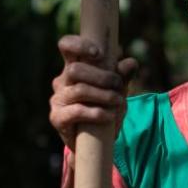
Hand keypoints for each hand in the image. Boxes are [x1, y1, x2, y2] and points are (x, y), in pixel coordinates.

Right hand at [50, 35, 134, 149]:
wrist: (94, 143)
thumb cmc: (104, 108)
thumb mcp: (116, 91)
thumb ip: (122, 76)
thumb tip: (130, 63)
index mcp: (73, 68)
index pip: (66, 46)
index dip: (79, 45)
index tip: (98, 53)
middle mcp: (61, 81)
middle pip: (75, 70)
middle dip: (101, 76)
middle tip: (118, 84)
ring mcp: (57, 100)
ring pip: (80, 90)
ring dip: (103, 95)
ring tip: (118, 101)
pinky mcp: (57, 118)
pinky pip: (76, 111)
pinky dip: (97, 113)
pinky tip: (109, 116)